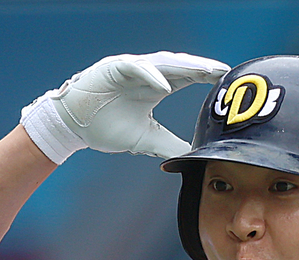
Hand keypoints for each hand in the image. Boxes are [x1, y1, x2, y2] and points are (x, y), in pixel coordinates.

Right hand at [20, 52, 227, 163]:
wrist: (72, 127)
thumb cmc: (105, 128)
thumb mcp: (145, 140)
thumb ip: (169, 145)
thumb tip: (192, 157)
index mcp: (156, 86)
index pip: (188, 78)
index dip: (206, 77)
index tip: (226, 81)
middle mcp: (147, 74)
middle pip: (180, 67)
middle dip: (201, 68)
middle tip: (223, 71)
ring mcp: (131, 68)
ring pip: (162, 63)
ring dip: (183, 67)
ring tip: (203, 71)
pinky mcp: (114, 68)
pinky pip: (137, 68)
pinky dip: (151, 75)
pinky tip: (165, 84)